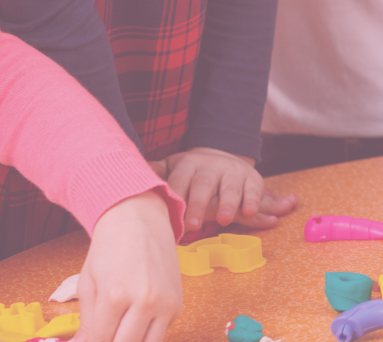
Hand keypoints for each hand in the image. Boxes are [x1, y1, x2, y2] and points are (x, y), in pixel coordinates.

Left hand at [74, 189, 181, 341]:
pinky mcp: (177, 305)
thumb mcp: (88, 284)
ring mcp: (165, 304)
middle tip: (102, 335)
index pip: (99, 341)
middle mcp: (145, 302)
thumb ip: (86, 322)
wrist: (139, 220)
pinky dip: (146, 334)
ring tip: (118, 332)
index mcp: (115, 295)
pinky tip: (134, 321)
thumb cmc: (110, 248)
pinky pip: (160, 333)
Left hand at [161, 148, 297, 231]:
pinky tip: (249, 212)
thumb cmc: (191, 172)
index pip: (179, 181)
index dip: (175, 199)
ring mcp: (232, 171)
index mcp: (188, 164)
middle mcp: (211, 165)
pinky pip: (253, 189)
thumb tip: (128, 176)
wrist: (222, 156)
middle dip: (198, 204)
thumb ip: (155, 173)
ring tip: (223, 220)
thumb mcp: (172, 168)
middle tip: (192, 226)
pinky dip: (253, 200)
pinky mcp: (252, 178)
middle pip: (203, 184)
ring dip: (228, 204)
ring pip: (230, 187)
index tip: (170, 218)